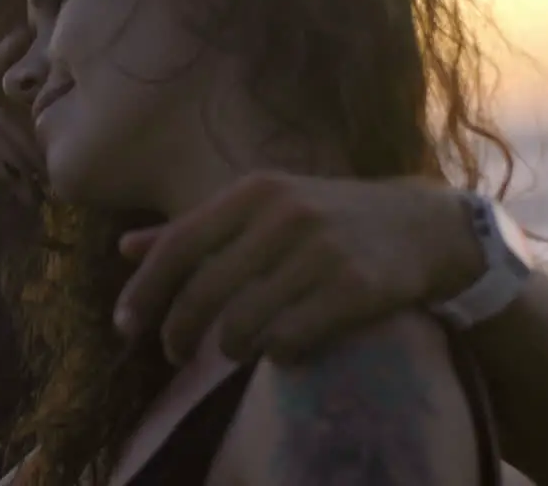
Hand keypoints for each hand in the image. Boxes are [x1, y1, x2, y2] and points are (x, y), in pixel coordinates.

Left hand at [114, 172, 484, 364]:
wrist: (424, 224)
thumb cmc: (324, 219)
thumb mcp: (258, 209)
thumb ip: (193, 230)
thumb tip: (124, 248)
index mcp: (253, 193)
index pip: (178, 246)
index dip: (144, 290)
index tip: (125, 326)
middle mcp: (283, 217)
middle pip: (204, 292)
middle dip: (178, 332)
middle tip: (173, 354)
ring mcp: (321, 253)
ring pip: (243, 324)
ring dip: (228, 348)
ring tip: (233, 349)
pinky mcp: (355, 290)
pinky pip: (288, 341)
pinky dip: (274, 355)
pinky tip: (281, 348)